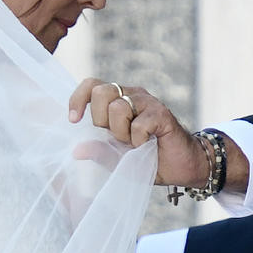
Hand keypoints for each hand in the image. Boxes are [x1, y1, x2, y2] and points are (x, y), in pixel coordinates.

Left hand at [68, 79, 202, 182]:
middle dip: (101, 120)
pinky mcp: (162, 114)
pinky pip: (139, 125)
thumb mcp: (116, 159)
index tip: (73, 120)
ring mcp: (148, 102)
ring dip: (121, 133)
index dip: (78, 99)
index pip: (92, 85)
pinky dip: (139, 141)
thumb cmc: (147, 159)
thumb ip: (98, 151)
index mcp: (117, 100)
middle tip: (115, 137)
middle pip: (102, 92)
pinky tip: (147, 146)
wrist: (180, 167)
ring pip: (119, 107)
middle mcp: (132, 95)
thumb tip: (76, 151)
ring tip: (133, 143)